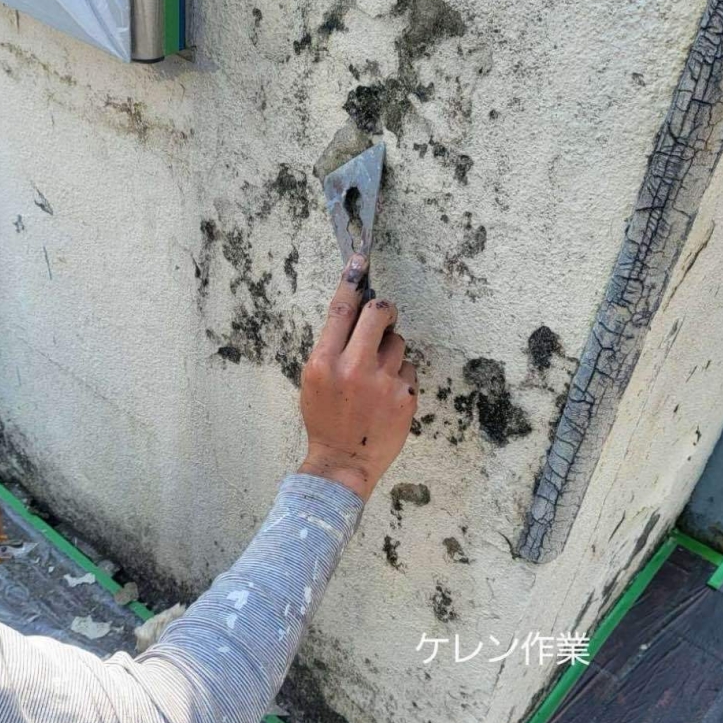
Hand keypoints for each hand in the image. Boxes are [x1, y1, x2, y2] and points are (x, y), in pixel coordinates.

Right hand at [298, 255, 416, 500]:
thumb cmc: (325, 421)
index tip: (360, 260)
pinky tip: (387, 397)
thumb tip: (353, 314)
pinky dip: (401, 378)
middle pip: (380, 313)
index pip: (341, 310)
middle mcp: (354, 368)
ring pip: (398, 343)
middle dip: (384, 311)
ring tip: (377, 377)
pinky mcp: (405, 396)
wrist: (343, 462)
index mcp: (324, 363)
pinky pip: (408, 369)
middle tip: (384, 318)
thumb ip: (331, 349)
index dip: (351, 281)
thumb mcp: (314, 381)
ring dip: (391, 352)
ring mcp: (383, 383)